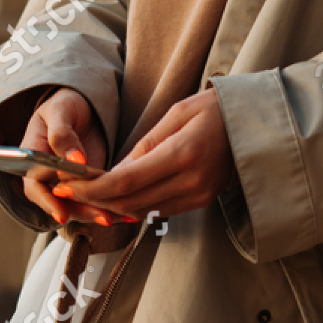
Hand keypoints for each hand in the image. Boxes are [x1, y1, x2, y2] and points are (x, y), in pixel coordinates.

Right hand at [19, 88, 108, 226]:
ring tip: (115, 217)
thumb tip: (73, 160)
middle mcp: (47, 175)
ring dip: (95, 213)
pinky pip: (93, 199)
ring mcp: (68, 182)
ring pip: (77, 205)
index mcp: (33, 158)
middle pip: (58, 202)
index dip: (47, 202)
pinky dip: (107, 206)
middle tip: (102, 216)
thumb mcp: (60, 111)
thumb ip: (62, 134)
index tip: (62, 214)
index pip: (34, 187)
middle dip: (80, 212)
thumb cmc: (64, 105)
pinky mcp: (87, 183)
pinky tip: (124, 211)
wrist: (81, 106)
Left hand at [51, 87, 236, 223]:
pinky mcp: (201, 201)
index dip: (92, 188)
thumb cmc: (216, 110)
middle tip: (67, 190)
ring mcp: (198, 195)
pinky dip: (133, 208)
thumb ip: (146, 144)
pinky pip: (159, 211)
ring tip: (84, 197)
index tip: (66, 183)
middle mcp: (191, 181)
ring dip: (110, 208)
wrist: (257, 124)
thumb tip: (114, 172)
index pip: (126, 182)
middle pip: (130, 203)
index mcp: (183, 153)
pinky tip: (114, 201)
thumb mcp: (178, 112)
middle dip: (93, 200)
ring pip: (142, 212)